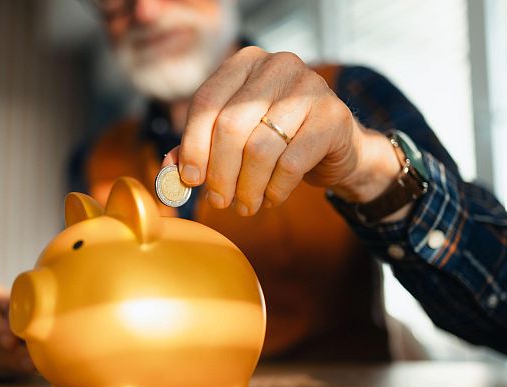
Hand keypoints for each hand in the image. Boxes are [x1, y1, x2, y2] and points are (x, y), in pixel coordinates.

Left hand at [164, 46, 404, 218]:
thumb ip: (200, 147)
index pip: (206, 103)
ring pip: (260, 148)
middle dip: (220, 173)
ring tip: (245, 205)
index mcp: (245, 62)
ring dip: (248, 187)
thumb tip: (169, 170)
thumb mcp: (236, 138)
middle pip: (231, 126)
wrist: (337, 147)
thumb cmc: (278, 140)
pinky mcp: (332, 116)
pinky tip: (270, 199)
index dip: (193, 145)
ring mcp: (309, 87)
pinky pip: (291, 163)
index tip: (190, 179)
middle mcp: (277, 65)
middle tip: (219, 202)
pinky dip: (275, 189)